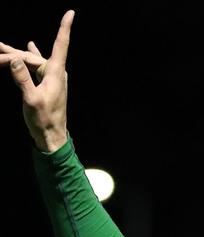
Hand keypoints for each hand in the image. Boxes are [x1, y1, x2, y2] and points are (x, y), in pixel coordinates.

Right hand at [0, 10, 74, 151]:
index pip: (60, 45)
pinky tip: (29, 44)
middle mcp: (55, 72)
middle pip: (32, 55)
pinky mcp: (46, 83)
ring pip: (31, 60)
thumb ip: (22, 79)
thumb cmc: (44, 119)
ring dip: (15, 55)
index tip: (71, 13)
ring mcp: (51, 77)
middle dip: (12, 54)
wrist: (52, 135)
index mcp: (55, 73)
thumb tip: (14, 60)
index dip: (64, 28)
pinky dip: (28, 56)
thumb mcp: (30, 99)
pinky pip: (35, 65)